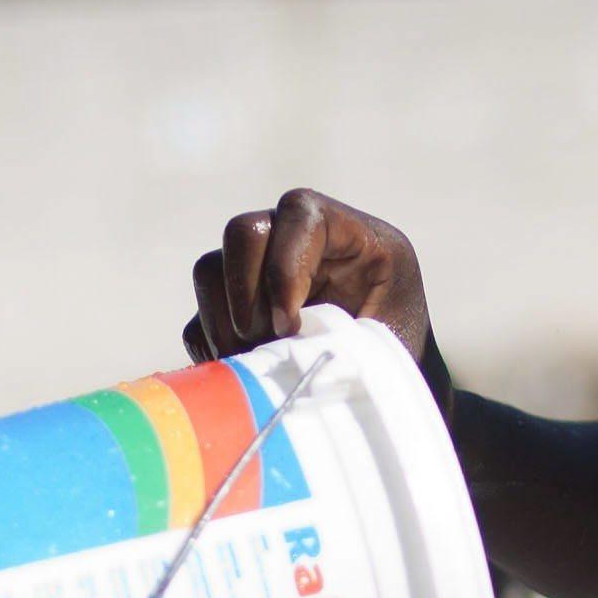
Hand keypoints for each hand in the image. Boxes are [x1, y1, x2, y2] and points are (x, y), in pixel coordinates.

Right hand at [185, 190, 441, 398]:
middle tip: (263, 342)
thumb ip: (342, 334)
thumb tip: (279, 349)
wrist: (385, 384)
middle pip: (243, 231)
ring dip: (224, 324)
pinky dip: (213, 350)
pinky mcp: (232, 311)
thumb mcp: (388, 337)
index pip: (300, 212)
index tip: (291, 326)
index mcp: (347, 233)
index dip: (284, 266)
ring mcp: (258, 272)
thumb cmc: (398, 355)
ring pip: (209, 271)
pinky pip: (200, 320)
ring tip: (256, 363)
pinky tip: (244, 376)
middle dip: (244, 292)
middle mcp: (295, 241)